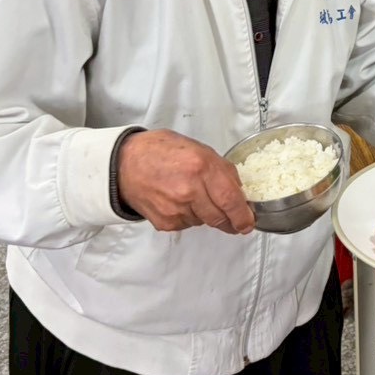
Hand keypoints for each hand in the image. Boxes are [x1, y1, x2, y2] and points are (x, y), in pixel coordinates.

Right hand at [116, 129, 255, 234]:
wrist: (125, 163)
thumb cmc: (161, 151)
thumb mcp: (199, 149)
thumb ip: (221, 170)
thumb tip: (239, 192)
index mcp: (201, 166)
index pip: (231, 199)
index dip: (243, 215)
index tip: (248, 223)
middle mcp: (189, 190)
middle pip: (220, 217)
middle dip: (230, 220)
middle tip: (234, 219)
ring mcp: (176, 209)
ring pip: (204, 222)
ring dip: (207, 215)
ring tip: (195, 197)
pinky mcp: (165, 222)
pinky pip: (188, 225)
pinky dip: (190, 217)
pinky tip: (180, 202)